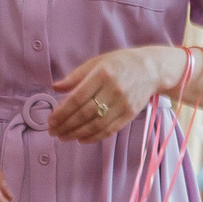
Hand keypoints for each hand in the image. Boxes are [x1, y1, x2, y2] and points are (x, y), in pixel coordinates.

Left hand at [51, 44, 180, 143]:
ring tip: (63, 137)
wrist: (151, 69)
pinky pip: (110, 130)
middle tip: (53, 132)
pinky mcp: (130, 114)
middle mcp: (113, 89)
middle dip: (66, 125)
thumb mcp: (97, 62)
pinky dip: (94, 137)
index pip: (77, 98)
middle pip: (85, 113)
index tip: (50, 121)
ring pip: (96, 124)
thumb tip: (55, 87)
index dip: (62, 112)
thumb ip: (75, 76)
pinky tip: (81, 139)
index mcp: (102, 74)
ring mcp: (123, 103)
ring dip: (77, 134)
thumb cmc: (120, 63)